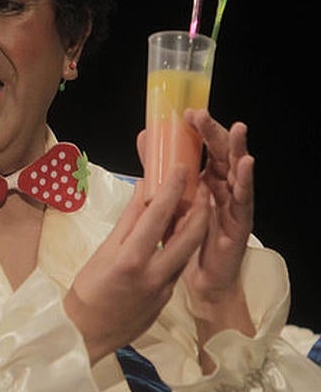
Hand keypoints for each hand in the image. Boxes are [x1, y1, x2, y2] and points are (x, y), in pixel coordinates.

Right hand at [65, 167, 209, 362]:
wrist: (88, 333)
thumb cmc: (86, 290)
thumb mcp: (102, 252)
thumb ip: (128, 221)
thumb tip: (144, 191)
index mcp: (131, 258)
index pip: (158, 216)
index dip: (173, 190)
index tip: (183, 169)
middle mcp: (154, 273)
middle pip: (190, 234)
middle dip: (201, 208)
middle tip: (202, 187)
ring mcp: (165, 288)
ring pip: (190, 251)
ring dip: (196, 226)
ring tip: (197, 207)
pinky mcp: (169, 298)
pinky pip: (179, 266)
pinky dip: (182, 247)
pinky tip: (178, 236)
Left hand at [180, 109, 255, 336]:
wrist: (203, 278)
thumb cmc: (189, 239)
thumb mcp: (172, 203)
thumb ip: (161, 174)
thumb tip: (145, 142)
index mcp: (206, 181)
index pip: (204, 150)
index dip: (198, 131)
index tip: (187, 113)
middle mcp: (223, 189)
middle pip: (222, 156)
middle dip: (214, 134)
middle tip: (202, 115)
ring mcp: (234, 205)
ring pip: (237, 173)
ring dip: (237, 150)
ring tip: (236, 129)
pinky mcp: (240, 223)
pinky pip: (243, 200)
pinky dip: (244, 180)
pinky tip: (246, 163)